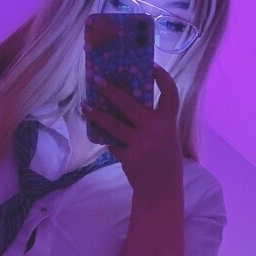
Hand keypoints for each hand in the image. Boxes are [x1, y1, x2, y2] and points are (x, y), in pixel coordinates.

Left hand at [81, 64, 183, 200]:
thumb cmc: (165, 161)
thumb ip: (155, 123)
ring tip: (85, 105)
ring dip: (98, 114)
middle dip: (112, 91)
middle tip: (98, 80)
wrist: (161, 189)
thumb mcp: (168, 138)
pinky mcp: (128, 156)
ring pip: (114, 124)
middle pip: (131, 104)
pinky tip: (96, 131)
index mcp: (169, 122)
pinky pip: (112, 143)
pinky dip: (105, 138)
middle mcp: (155, 129)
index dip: (162, 78)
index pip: (170, 94)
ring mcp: (140, 143)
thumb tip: (131, 106)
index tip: (152, 66)